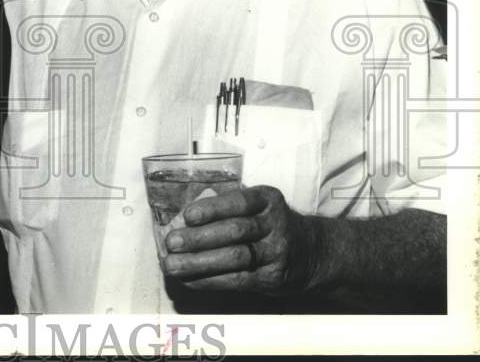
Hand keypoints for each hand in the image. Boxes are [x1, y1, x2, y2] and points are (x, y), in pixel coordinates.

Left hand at [161, 185, 316, 295]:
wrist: (310, 252)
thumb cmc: (267, 224)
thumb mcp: (256, 206)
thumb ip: (225, 208)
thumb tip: (180, 221)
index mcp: (267, 200)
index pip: (239, 201)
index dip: (212, 208)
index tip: (187, 216)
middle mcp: (275, 224)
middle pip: (236, 231)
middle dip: (199, 238)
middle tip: (172, 243)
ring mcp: (276, 253)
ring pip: (236, 258)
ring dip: (199, 262)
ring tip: (173, 265)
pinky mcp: (272, 278)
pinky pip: (237, 280)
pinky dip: (209, 280)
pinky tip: (189, 279)